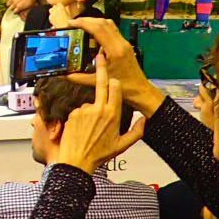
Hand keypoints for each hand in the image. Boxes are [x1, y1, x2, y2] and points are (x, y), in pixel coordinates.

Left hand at [3, 0, 45, 13]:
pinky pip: (14, 11)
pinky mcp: (19, 7)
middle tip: (13, 4)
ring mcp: (15, 4)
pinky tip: (17, 10)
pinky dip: (15, 11)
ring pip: (10, 8)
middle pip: (7, 4)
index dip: (8, 0)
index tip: (10, 0)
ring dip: (12, 8)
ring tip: (16, 8)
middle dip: (10, 4)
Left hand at [48, 3, 73, 28]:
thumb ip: (67, 9)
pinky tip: (55, 19)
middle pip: (54, 6)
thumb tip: (66, 6)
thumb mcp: (69, 14)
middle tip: (59, 11)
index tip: (61, 8)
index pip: (59, 4)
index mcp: (61, 8)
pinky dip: (52, 16)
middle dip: (56, 8)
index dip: (60, 6)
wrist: (64, 28)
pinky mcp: (50, 18)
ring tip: (56, 14)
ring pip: (51, 10)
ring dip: (53, 11)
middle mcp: (56, 10)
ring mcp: (52, 14)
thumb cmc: (68, 21)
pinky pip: (50, 15)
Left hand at [55, 53, 146, 173]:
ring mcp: (84, 110)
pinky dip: (81, 117)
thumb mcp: (122, 145)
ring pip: (90, 103)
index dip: (115, 83)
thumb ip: (137, 131)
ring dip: (91, 111)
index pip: (116, 89)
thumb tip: (145, 120)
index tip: (115, 78)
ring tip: (90, 129)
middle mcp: (99, 109)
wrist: (77, 161)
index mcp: (113, 114)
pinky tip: (81, 129)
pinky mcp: (73, 113)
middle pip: (101, 83)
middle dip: (102, 68)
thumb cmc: (99, 154)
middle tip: (100, 56)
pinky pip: (79, 111)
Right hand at [64, 17, 164, 116]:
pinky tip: (92, 34)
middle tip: (73, 23)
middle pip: (103, 22)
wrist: (140, 90)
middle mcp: (121, 43)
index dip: (83, 23)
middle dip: (86, 20)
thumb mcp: (98, 82)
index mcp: (115, 51)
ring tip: (81, 26)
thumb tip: (63, 75)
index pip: (98, 29)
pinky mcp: (125, 44)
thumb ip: (79, 78)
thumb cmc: (123, 87)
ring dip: (94, 22)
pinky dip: (101, 27)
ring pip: (109, 24)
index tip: (71, 23)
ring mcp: (124, 42)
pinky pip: (112, 29)